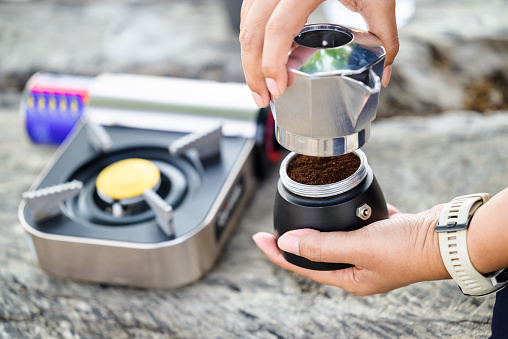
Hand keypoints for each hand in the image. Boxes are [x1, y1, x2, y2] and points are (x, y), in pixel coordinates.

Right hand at [239, 0, 399, 107]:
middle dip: (253, 70)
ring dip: (250, 58)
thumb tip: (383, 74)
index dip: (272, 63)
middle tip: (264, 98)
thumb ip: (384, 35)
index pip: (278, 28)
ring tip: (263, 85)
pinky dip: (254, 40)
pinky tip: (264, 59)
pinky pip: (250, 14)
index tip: (278, 89)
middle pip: (252, 31)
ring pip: (246, 23)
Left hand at [253, 204, 450, 295]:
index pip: (303, 267)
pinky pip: (354, 226)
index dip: (278, 254)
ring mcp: (370, 251)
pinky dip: (343, 217)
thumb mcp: (359, 247)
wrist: (447, 236)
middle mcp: (358, 268)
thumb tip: (286, 243)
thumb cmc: (408, 248)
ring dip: (316, 229)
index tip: (258, 239)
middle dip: (292, 243)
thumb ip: (322, 245)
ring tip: (298, 217)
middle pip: (315, 255)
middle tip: (272, 230)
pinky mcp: (381, 235)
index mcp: (350, 279)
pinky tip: (336, 206)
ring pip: (334, 239)